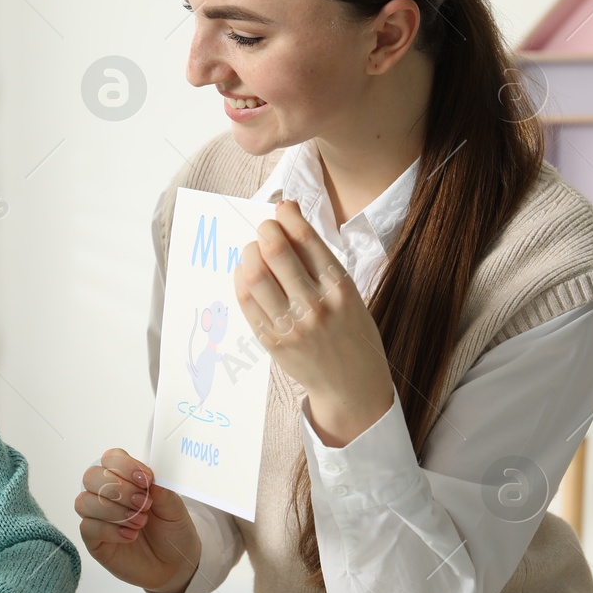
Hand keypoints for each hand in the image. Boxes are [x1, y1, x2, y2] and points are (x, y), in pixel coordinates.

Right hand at [76, 449, 199, 592]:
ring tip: (140, 522)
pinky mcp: (94, 540)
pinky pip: (88, 527)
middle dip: (118, 489)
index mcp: (126, 478)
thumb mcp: (175, 508)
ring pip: (84, 502)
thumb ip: (162, 492)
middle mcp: (107, 494)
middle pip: (91, 477)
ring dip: (114, 511)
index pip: (111, 458)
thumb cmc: (172, 531)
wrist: (175, 564)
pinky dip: (111, 530)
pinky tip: (131, 536)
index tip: (146, 480)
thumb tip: (151, 481)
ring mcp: (98, 517)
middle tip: (144, 504)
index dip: (125, 466)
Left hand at [236, 199, 394, 446]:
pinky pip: (246, 301)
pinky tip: (246, 273)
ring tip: (254, 250)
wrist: (351, 384)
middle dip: (265, 231)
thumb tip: (287, 213)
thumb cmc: (350, 331)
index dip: (288, 216)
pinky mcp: (272, 341)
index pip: (306, 239)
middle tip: (265, 229)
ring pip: (255, 274)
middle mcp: (315, 305)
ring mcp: (291, 325)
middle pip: (276, 251)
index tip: (282, 209)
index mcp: (340, 288)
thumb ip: (319, 258)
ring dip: (249, 253)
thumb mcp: (348, 292)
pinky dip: (241, 278)